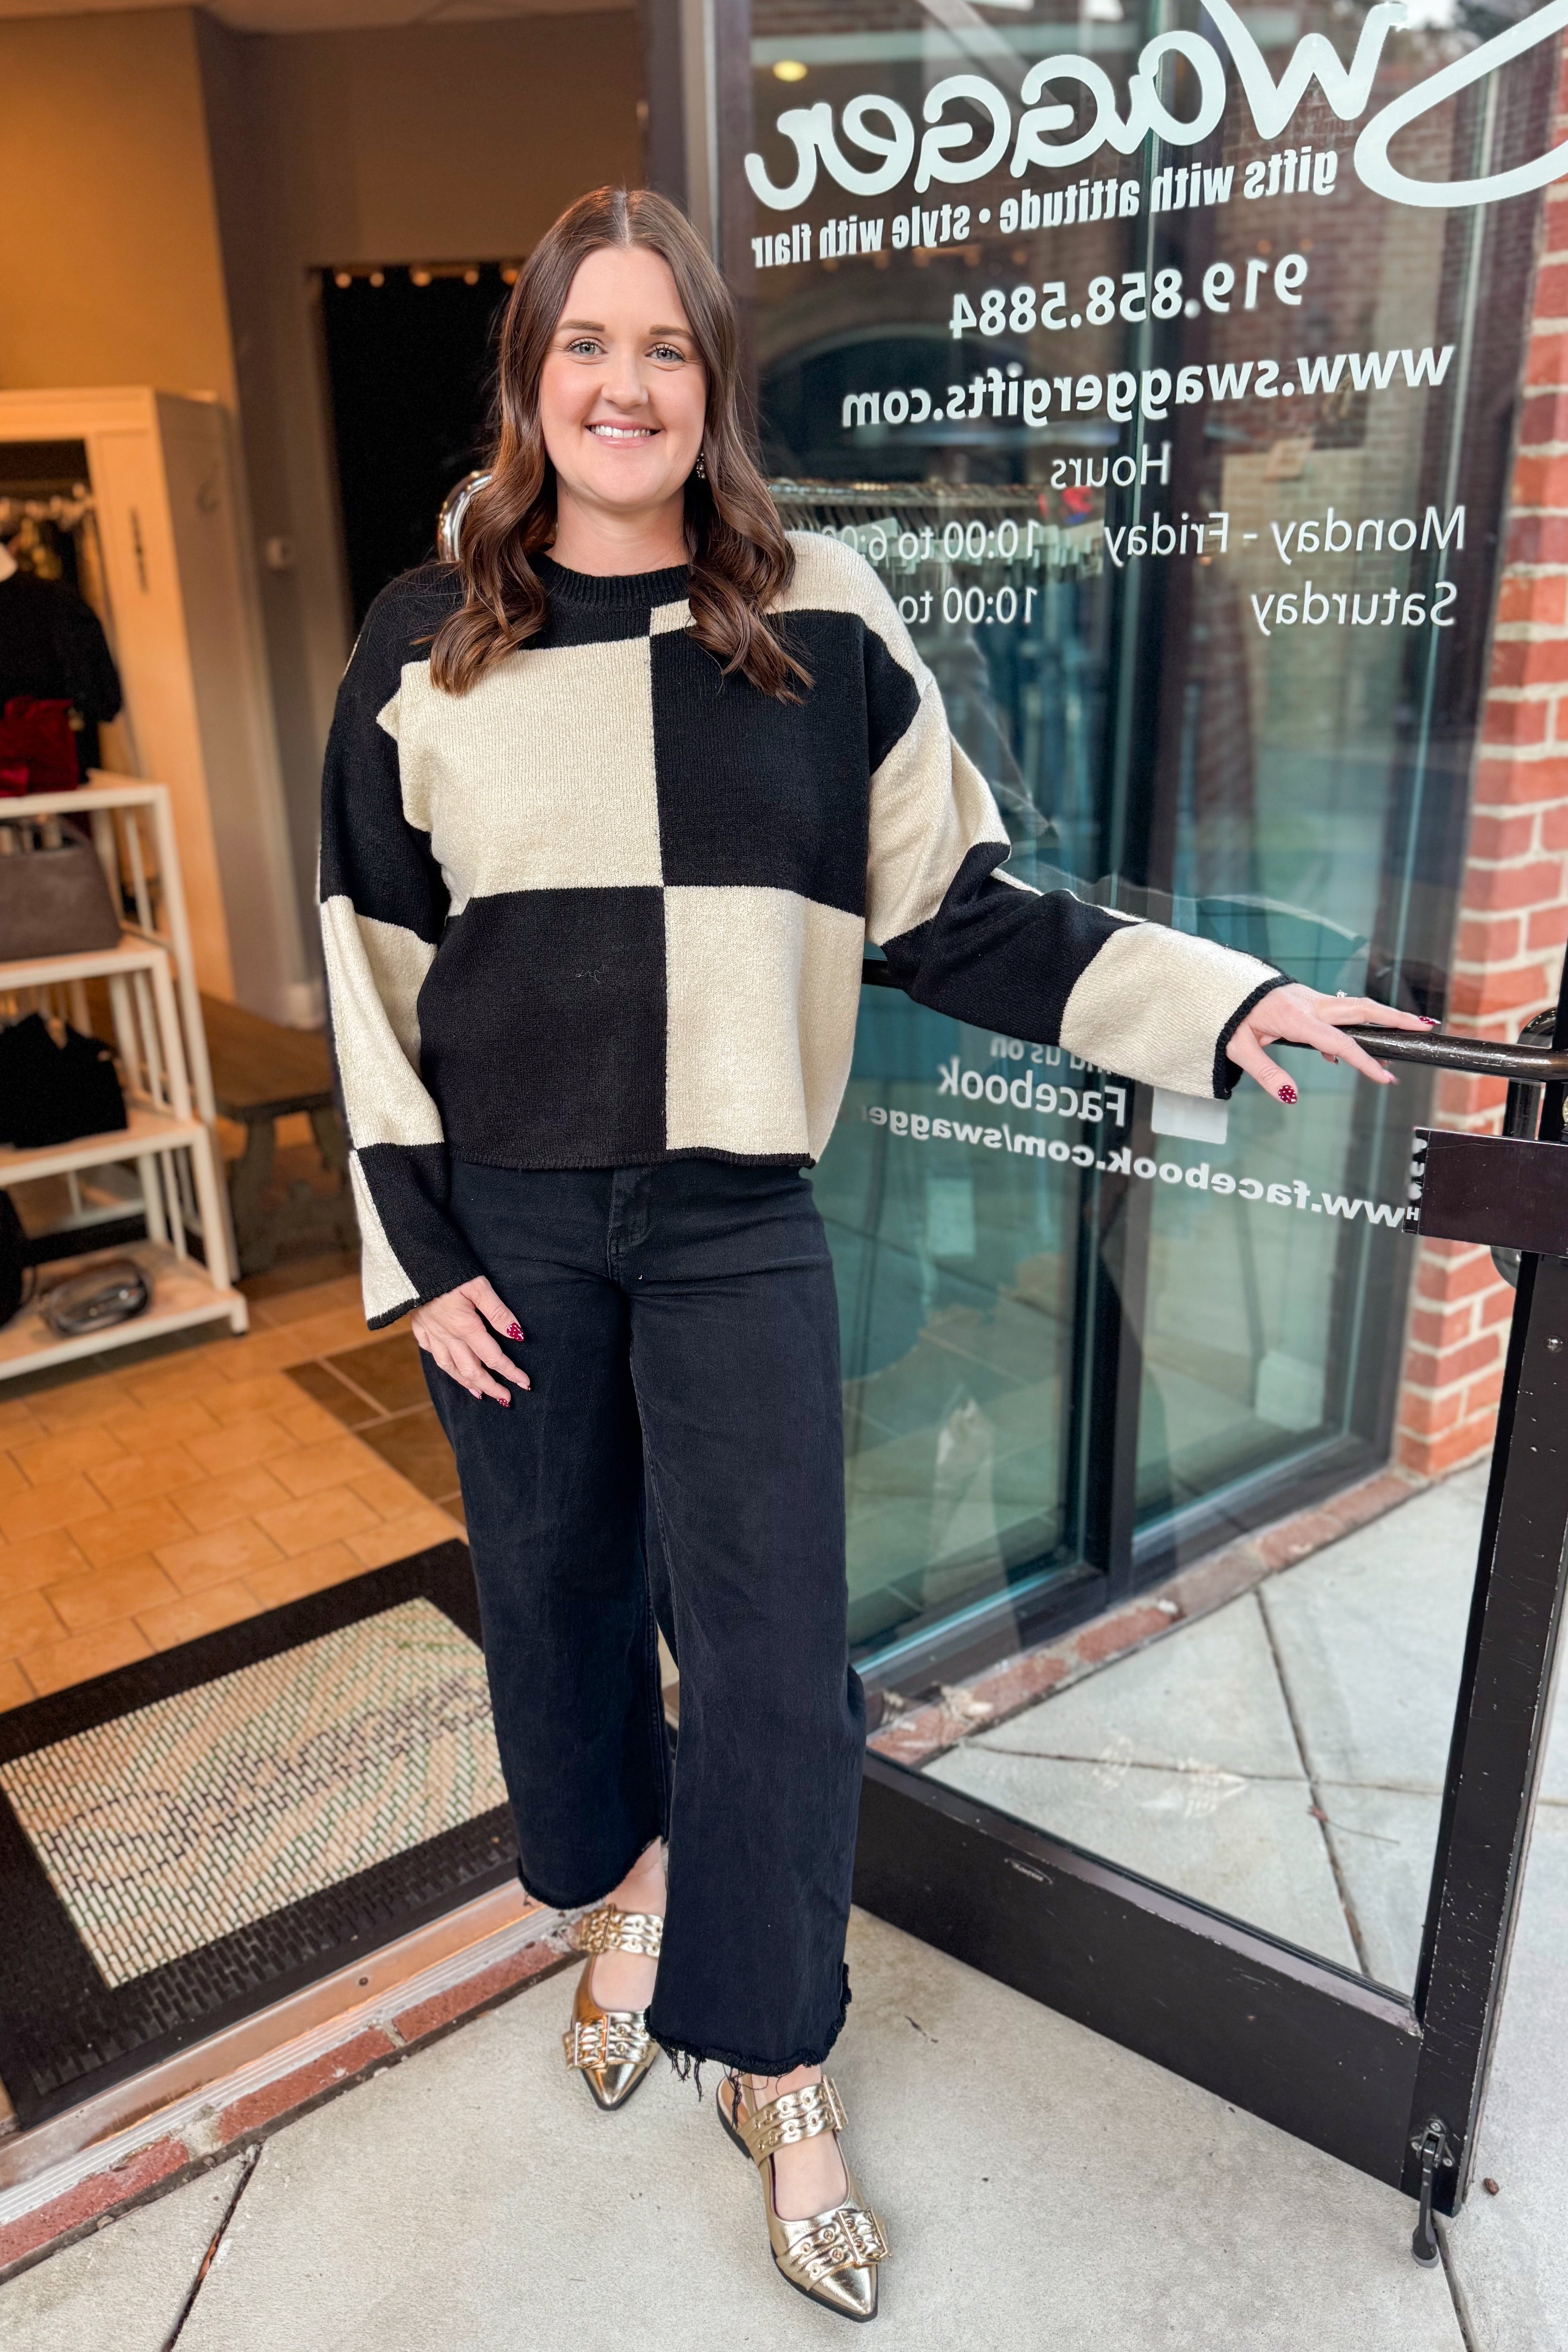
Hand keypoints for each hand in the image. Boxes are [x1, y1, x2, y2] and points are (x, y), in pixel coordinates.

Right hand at [410, 1276, 526, 1404]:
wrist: (411, 1259)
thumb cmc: (450, 1269)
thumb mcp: (479, 1286)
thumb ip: (498, 1312)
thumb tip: (518, 1335)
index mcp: (465, 1326)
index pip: (492, 1357)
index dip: (510, 1372)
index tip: (524, 1384)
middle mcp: (446, 1335)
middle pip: (471, 1370)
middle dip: (490, 1386)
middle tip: (505, 1398)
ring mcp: (430, 1332)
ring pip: (449, 1366)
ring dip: (466, 1382)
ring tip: (479, 1392)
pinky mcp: (418, 1325)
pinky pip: (430, 1351)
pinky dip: (442, 1362)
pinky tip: (449, 1366)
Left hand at [1227, 985, 1435, 1104]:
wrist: (1216, 984)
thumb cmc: (1224, 1015)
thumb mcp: (1238, 1048)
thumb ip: (1265, 1073)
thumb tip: (1291, 1097)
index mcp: (1295, 1017)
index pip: (1339, 1043)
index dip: (1364, 1062)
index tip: (1385, 1079)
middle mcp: (1309, 1004)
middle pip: (1362, 1009)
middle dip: (1395, 1018)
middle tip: (1425, 1027)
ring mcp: (1310, 999)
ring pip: (1355, 1005)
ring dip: (1383, 1016)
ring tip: (1410, 1029)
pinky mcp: (1308, 999)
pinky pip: (1339, 1011)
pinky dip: (1355, 1024)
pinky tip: (1342, 1055)